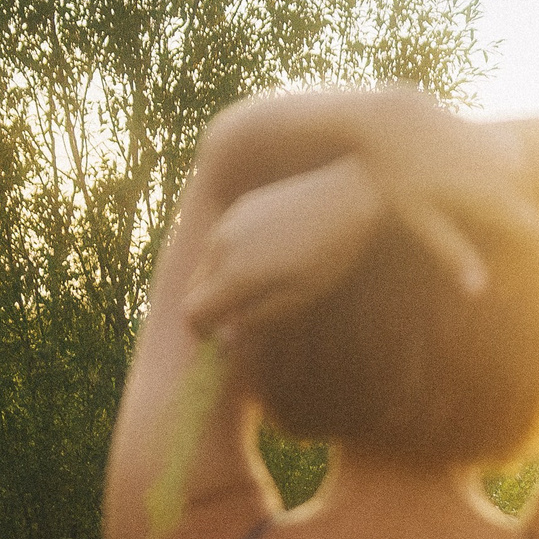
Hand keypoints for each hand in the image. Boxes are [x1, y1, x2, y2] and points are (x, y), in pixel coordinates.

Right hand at [181, 157, 386, 343]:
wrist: (344, 198)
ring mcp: (227, 223)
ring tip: (261, 284)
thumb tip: (225, 341)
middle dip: (211, 307)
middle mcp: (219, 247)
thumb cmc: (327, 256)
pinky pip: (221, 241)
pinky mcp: (239, 207)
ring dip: (220, 282)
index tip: (224, 338)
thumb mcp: (297, 298)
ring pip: (206, 264)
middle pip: (194, 289)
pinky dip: (230, 257)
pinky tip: (268, 254)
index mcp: (233, 275)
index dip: (204, 330)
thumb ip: (256, 320)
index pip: (193, 312)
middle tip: (244, 315)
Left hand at [350, 88, 538, 297]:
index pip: (535, 238)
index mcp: (492, 192)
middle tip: (538, 286)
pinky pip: (519, 183)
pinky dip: (515, 204)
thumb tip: (478, 292)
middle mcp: (509, 170)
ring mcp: (509, 152)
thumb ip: (452, 252)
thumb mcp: (419, 217)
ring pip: (527, 204)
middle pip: (535, 223)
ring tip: (516, 257)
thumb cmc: (396, 172)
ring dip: (522, 229)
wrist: (394, 117)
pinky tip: (495, 217)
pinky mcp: (505, 142)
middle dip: (535, 255)